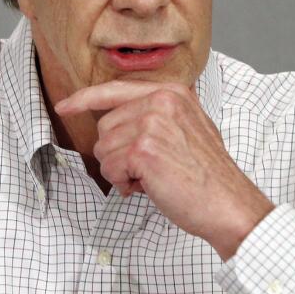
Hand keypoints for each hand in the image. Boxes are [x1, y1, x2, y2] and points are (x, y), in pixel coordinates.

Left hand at [55, 80, 273, 258]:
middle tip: (150, 168)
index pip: (116, 89)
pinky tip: (149, 186)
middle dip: (118, 153)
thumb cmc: (208, 175)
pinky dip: (123, 183)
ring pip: (103, 149)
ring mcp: (151, 123)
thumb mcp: (189, 128)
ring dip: (121, 171)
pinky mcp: (143, 149)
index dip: (85, 98)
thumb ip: (157, 116)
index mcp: (172, 92)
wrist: (228, 203)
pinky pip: (109, 168)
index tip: (66, 105)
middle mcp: (161, 101)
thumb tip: (118, 121)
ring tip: (153, 178)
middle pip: (105, 126)